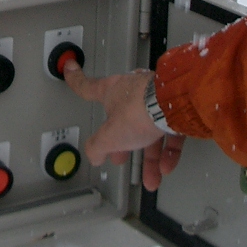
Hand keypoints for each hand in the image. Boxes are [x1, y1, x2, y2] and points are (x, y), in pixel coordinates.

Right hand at [62, 60, 184, 191]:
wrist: (176, 105)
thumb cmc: (141, 110)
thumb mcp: (109, 136)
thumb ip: (97, 146)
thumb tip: (93, 154)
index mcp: (112, 91)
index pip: (87, 86)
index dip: (76, 80)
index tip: (70, 69)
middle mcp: (133, 92)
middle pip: (123, 120)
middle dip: (122, 142)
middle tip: (119, 155)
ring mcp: (155, 100)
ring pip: (150, 132)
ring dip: (149, 159)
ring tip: (151, 178)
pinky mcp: (175, 110)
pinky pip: (169, 134)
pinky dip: (167, 153)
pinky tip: (166, 167)